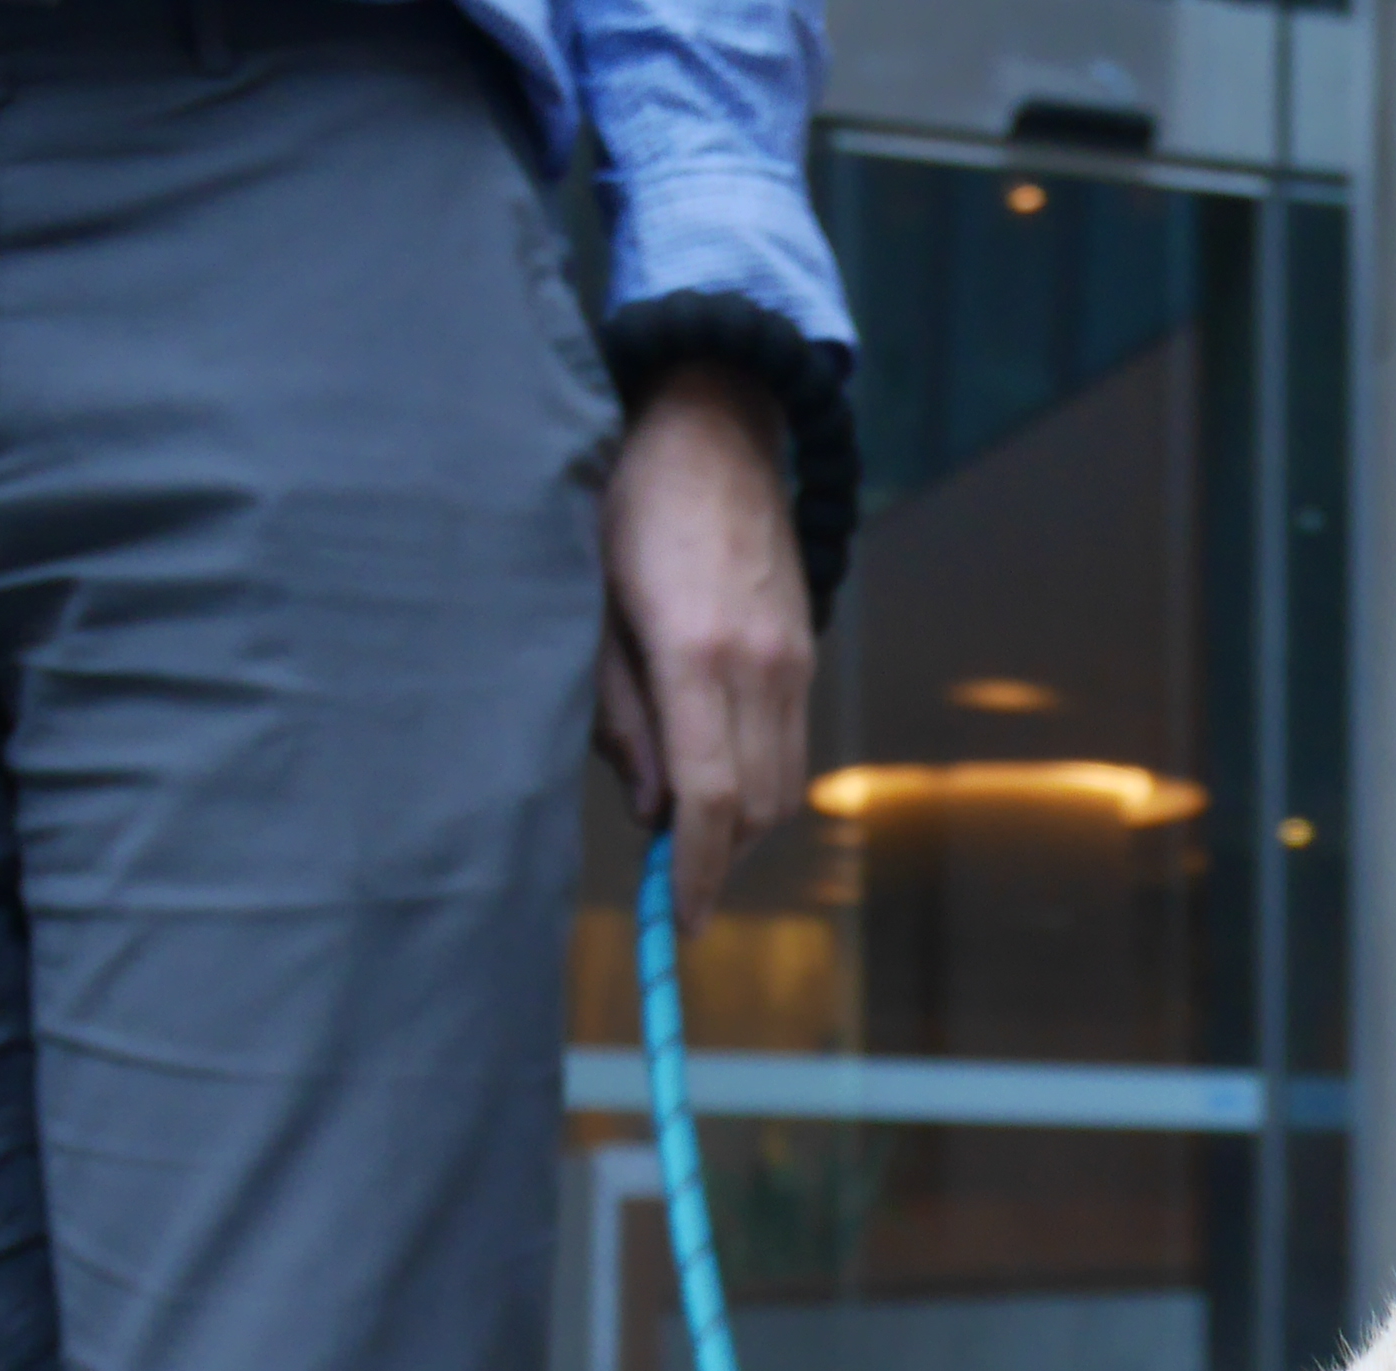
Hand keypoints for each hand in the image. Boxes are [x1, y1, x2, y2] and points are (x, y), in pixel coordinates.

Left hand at [595, 363, 813, 932]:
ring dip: (741, 827)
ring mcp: (793, 657)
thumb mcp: (591, 608)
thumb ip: (619, 714)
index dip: (697, 873)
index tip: (679, 922)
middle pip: (758, 807)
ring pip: (784, 785)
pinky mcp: (805, 649)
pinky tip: (713, 779)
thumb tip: (648, 811)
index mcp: (697, 653)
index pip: (710, 797)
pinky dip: (757, 783)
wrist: (714, 425)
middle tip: (670, 882)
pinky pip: (790, 744)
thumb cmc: (628, 506)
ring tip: (687, 832)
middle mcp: (760, 663)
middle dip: (718, 858)